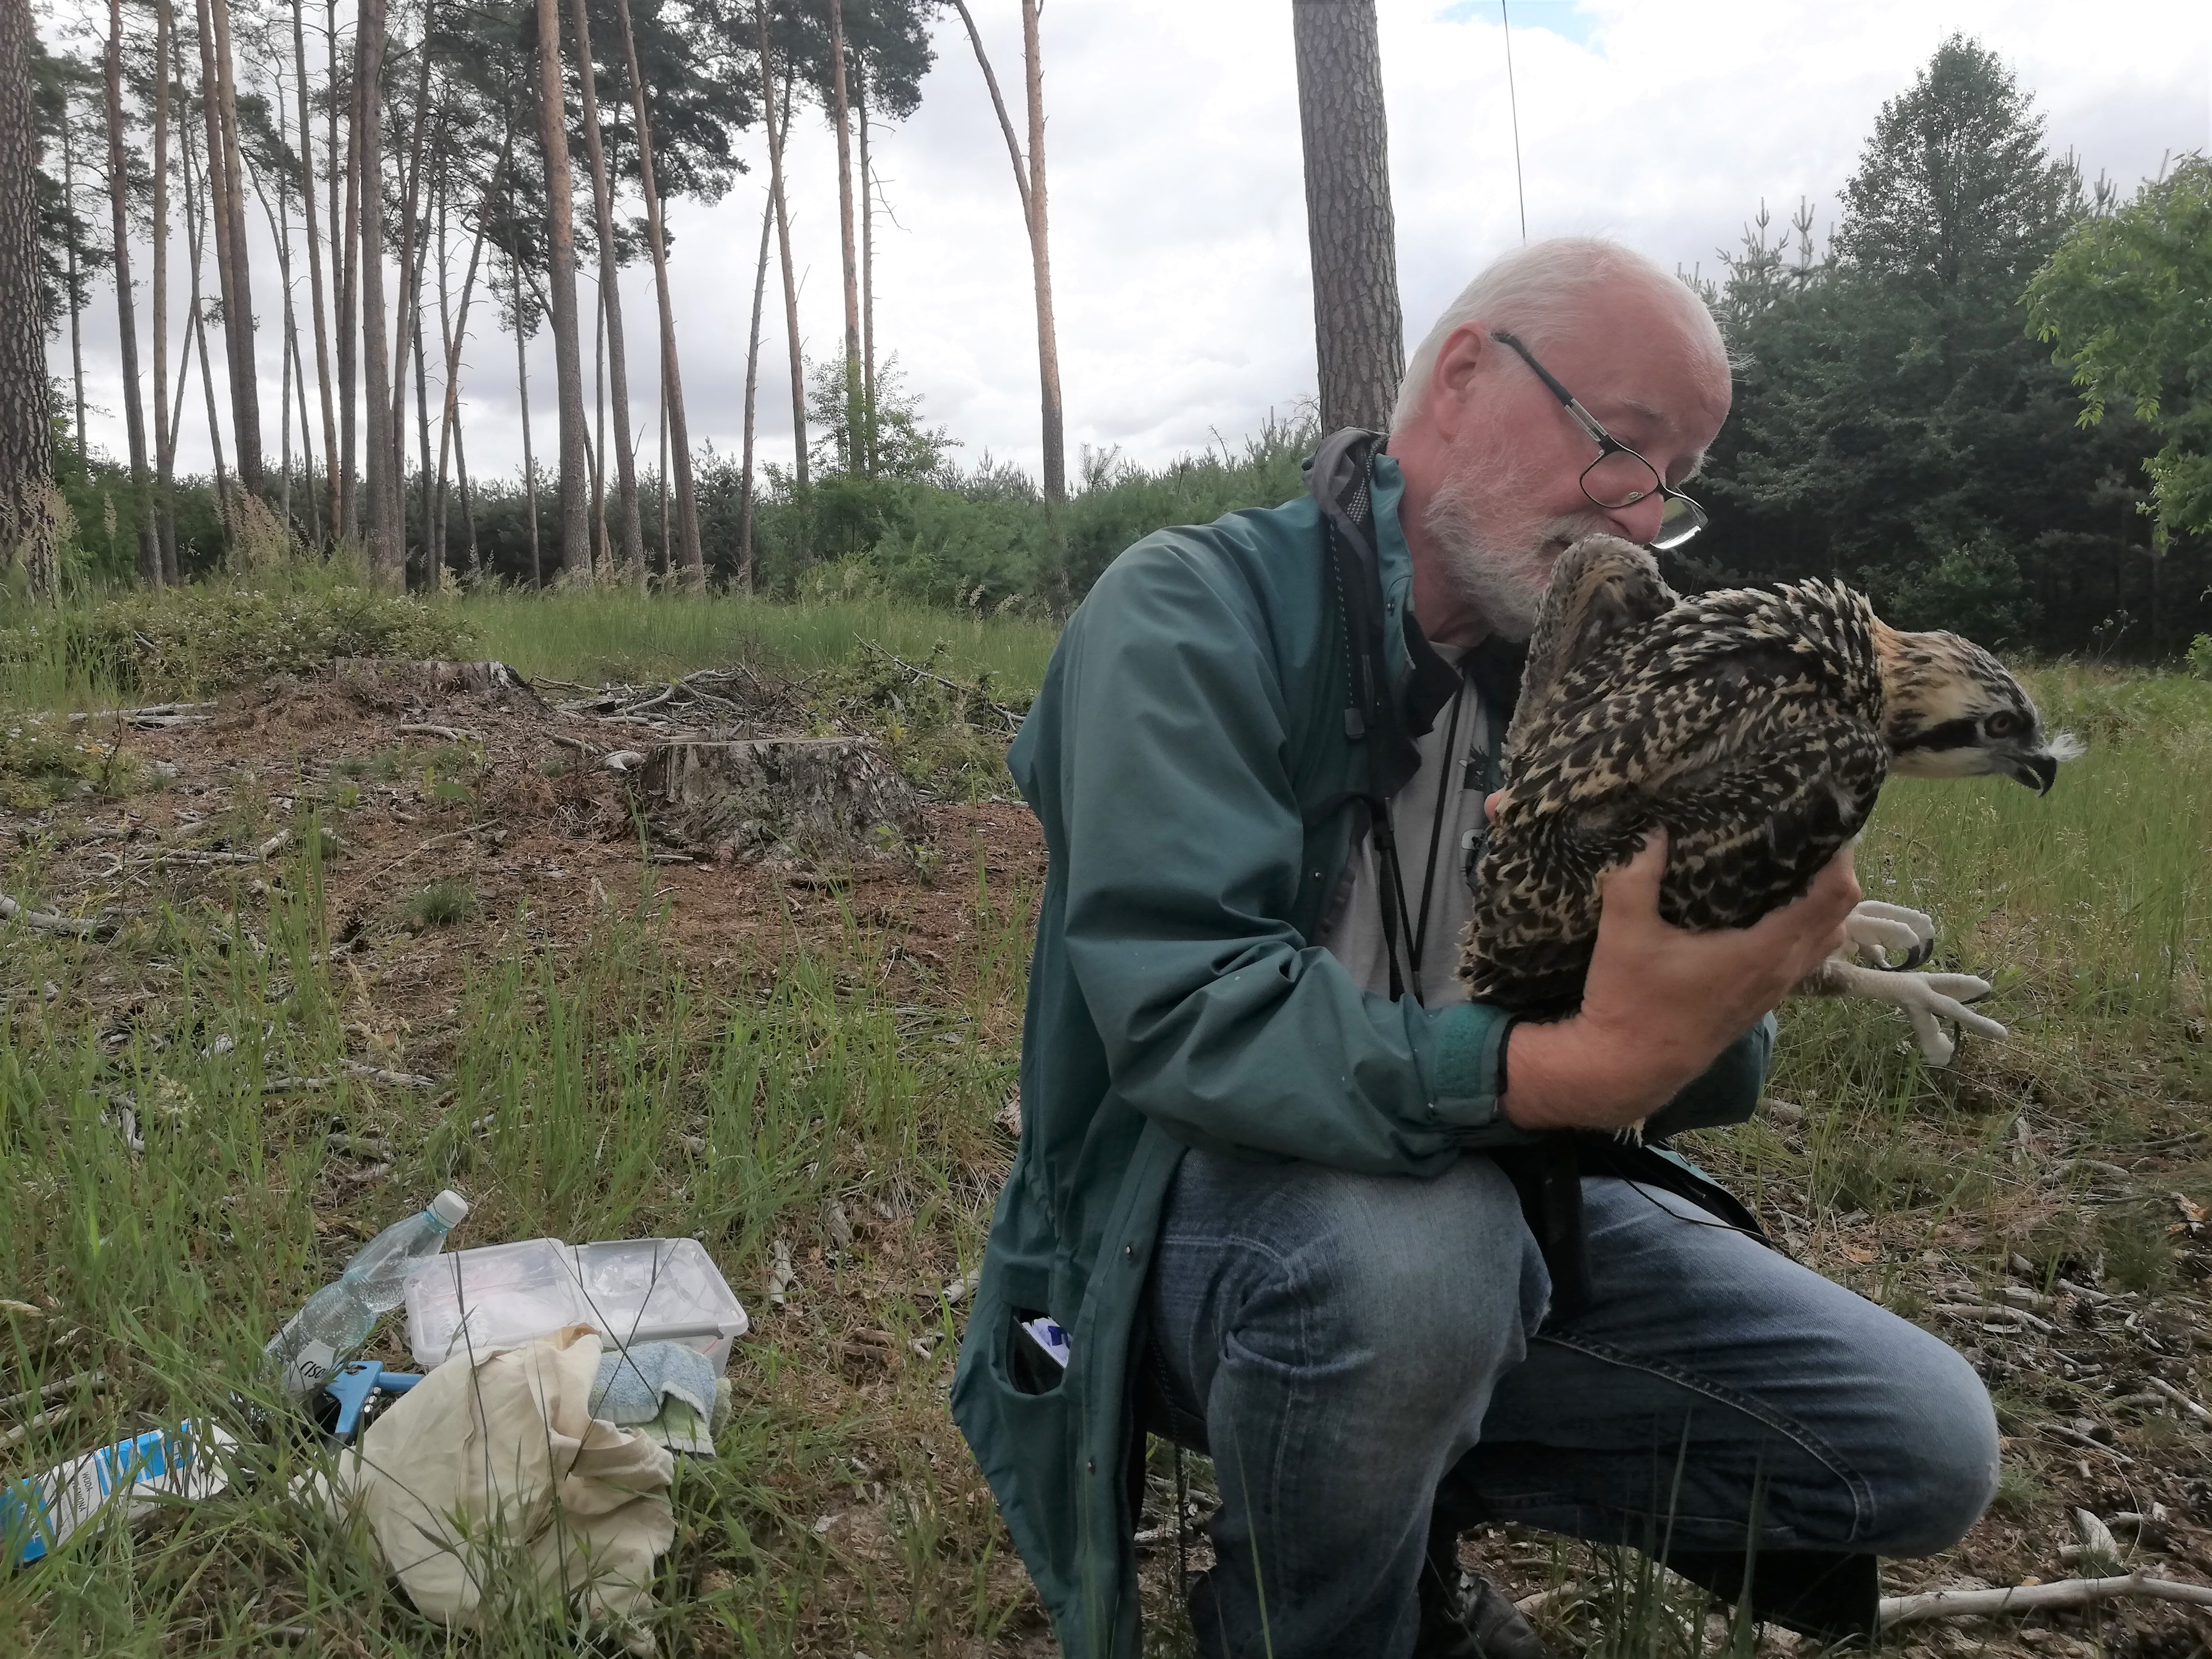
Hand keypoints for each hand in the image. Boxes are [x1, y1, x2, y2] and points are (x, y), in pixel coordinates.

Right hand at [1500, 832, 1859, 1131]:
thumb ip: (1635, 880)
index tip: (1825, 821)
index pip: (1832, 898)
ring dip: (1822, 904)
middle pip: (1839, 915)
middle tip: (1806, 833)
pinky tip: (1768, 909)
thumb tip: (1652, 831)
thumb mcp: (1623, 936)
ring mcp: (1774, 990)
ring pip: (1825, 940)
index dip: (1840, 857)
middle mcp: (1781, 971)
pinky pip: (1803, 956)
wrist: (1627, 1070)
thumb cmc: (1629, 1003)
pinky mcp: (1760, 1001)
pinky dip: (1804, 927)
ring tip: (1793, 867)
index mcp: (1762, 952)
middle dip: (1834, 872)